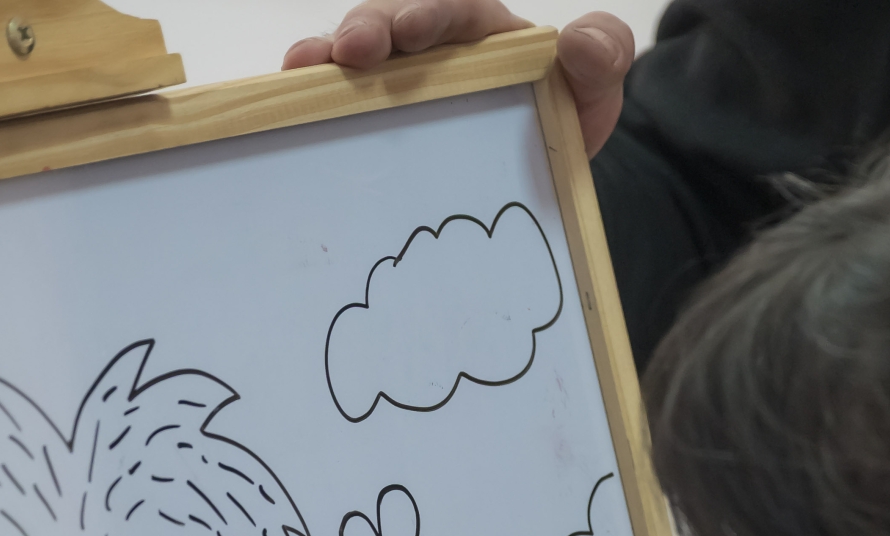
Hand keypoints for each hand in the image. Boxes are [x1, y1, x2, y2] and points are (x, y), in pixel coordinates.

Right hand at [283, 6, 634, 155]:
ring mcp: (396, 83)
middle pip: (387, 22)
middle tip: (350, 53)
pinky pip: (339, 103)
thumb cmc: (564, 113)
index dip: (426, 12)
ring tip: (301, 70)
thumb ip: (603, 56)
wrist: (545, 165)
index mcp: (478, 27)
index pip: (449, 5)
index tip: (411, 32)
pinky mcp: (376, 120)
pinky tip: (286, 102)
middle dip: (365, 30)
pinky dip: (311, 99)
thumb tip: (581, 44)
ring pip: (353, 58)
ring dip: (324, 61)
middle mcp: (428, 45)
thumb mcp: (596, 85)